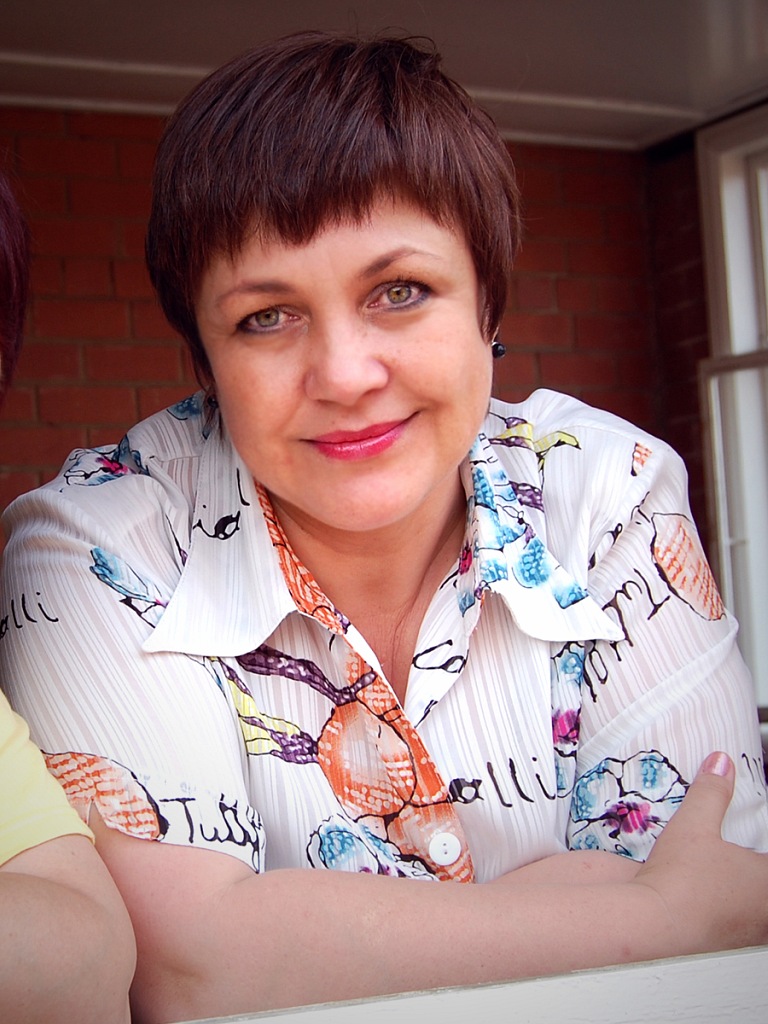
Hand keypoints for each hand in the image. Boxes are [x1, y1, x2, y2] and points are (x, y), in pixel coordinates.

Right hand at [632, 752, 767, 954]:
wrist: (648, 922)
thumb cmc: (679, 881)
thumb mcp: (695, 824)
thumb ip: (711, 791)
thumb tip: (720, 764)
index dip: (763, 846)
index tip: (757, 839)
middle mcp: (764, 911)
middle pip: (766, 883)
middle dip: (758, 869)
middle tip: (749, 854)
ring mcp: (747, 931)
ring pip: (761, 909)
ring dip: (752, 891)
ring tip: (736, 872)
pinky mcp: (725, 941)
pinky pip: (743, 923)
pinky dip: (735, 908)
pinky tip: (715, 893)